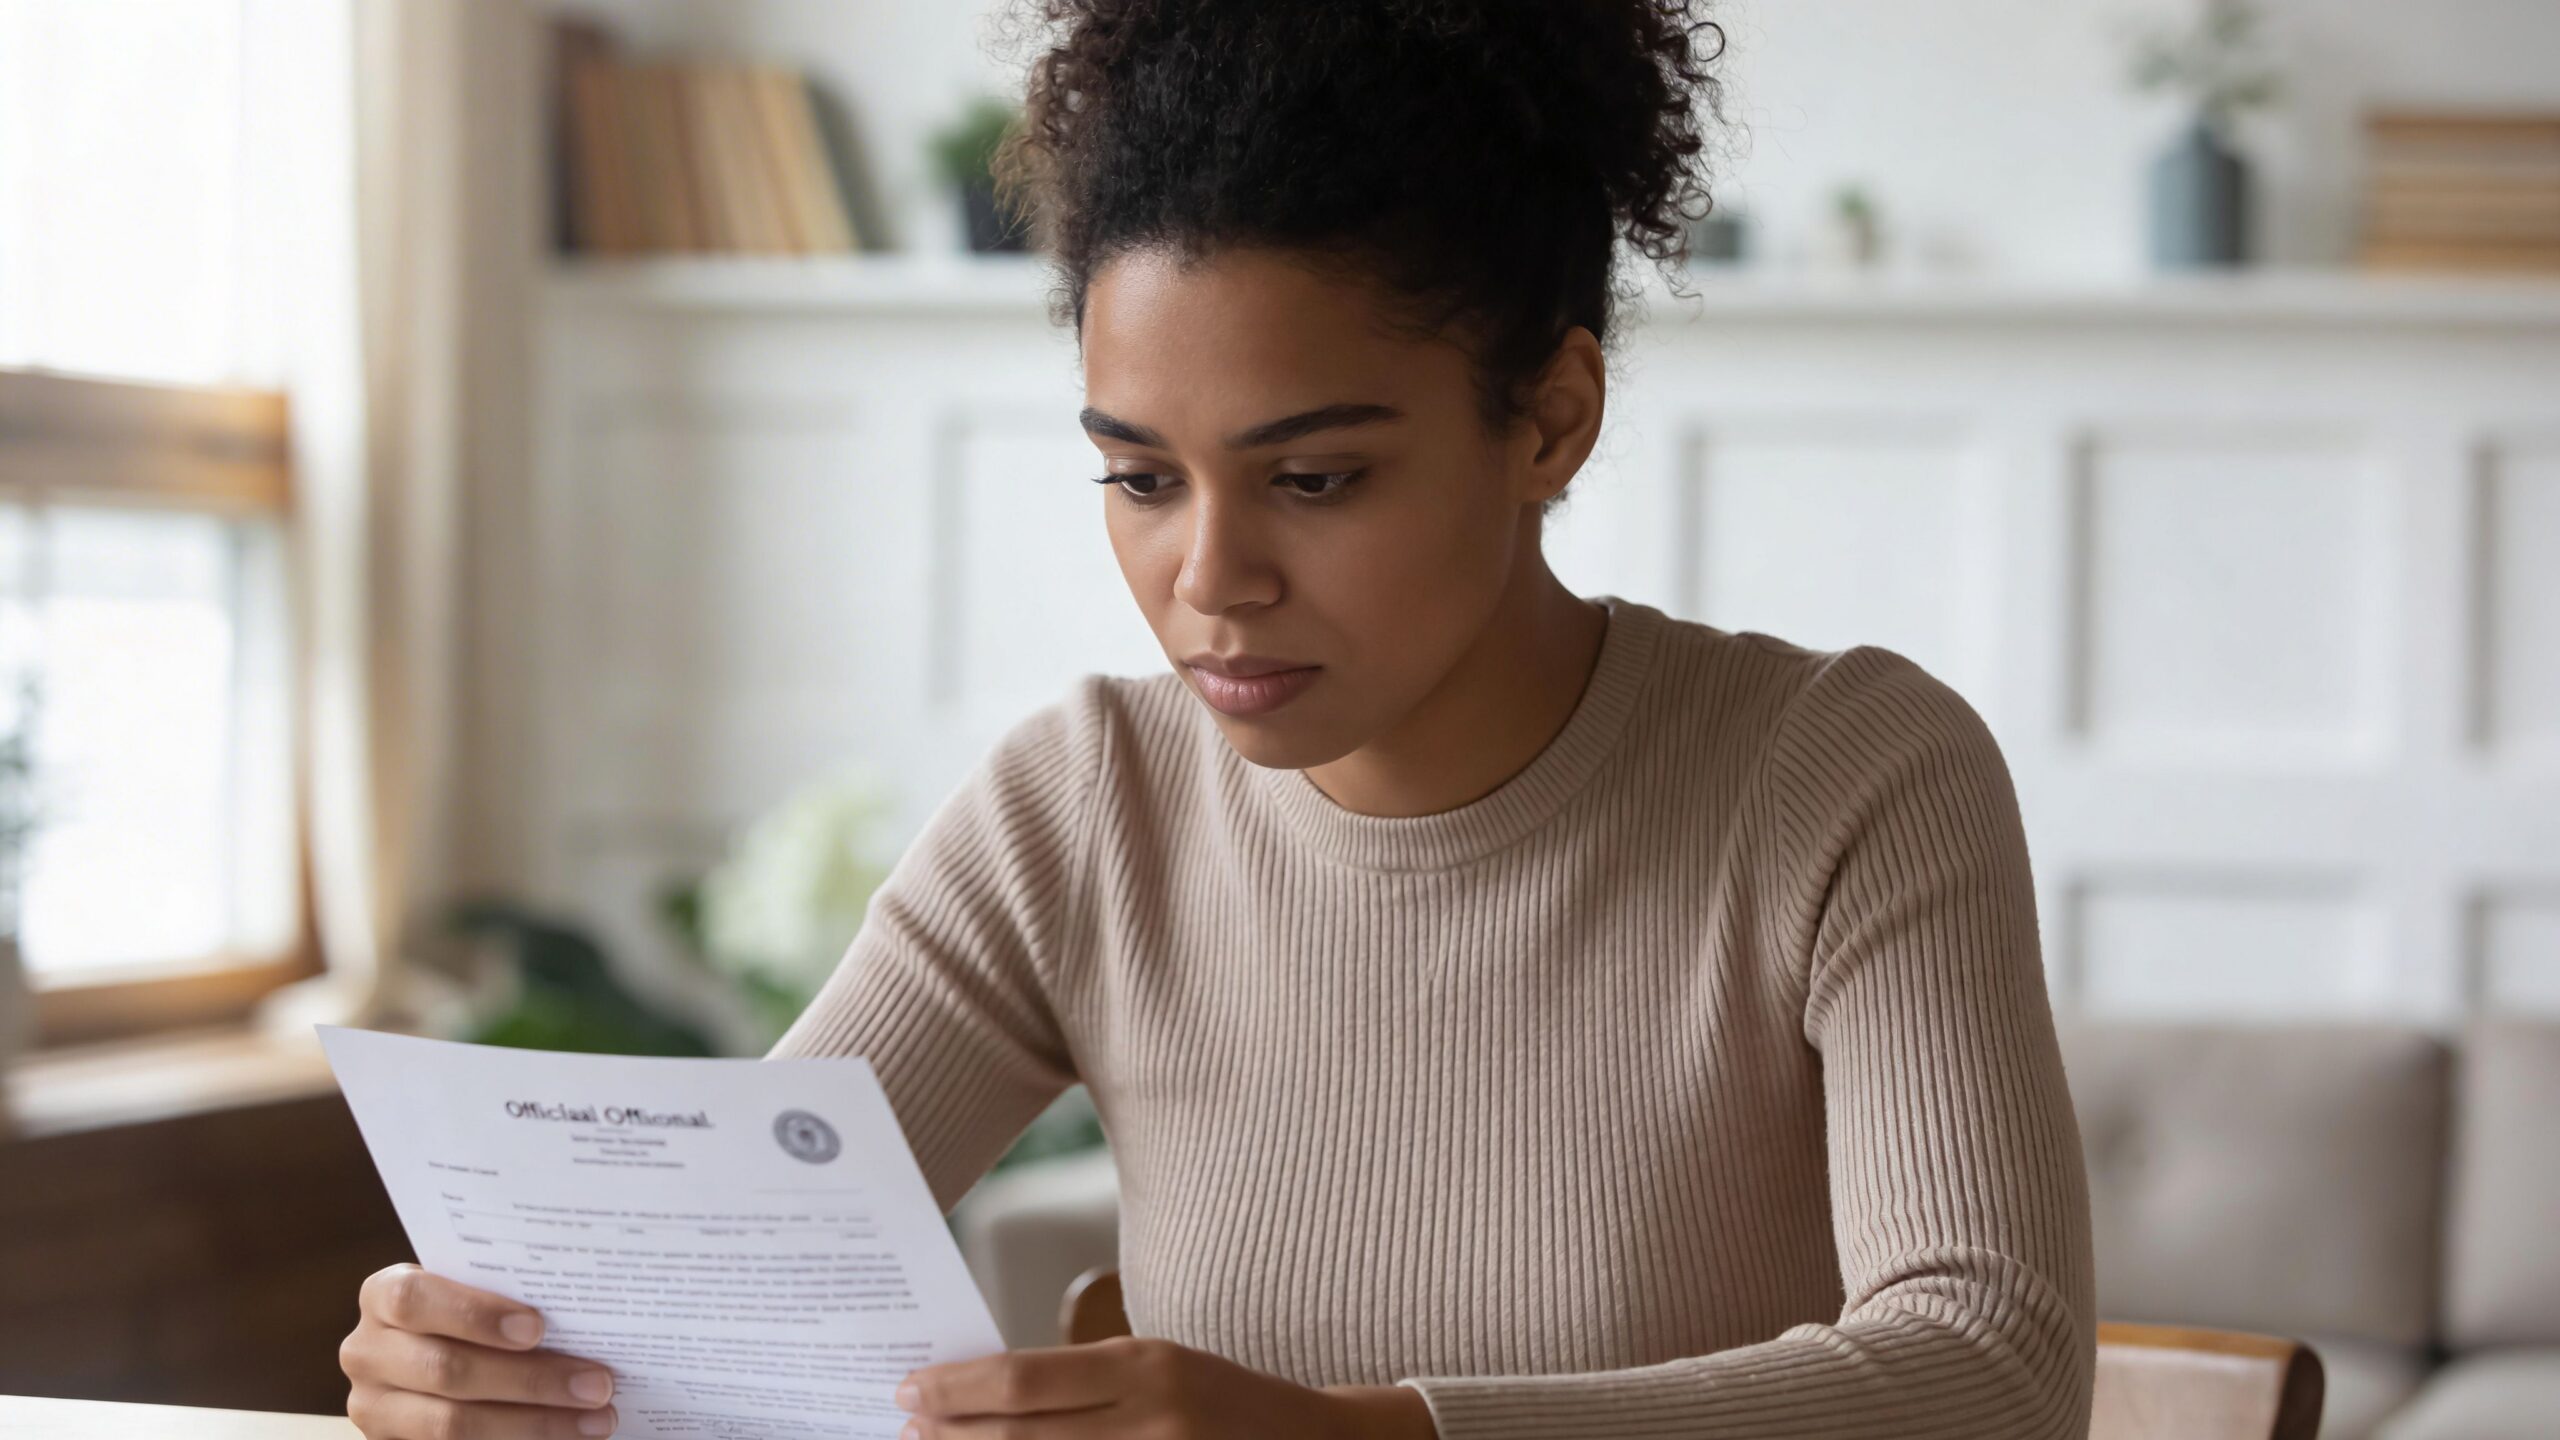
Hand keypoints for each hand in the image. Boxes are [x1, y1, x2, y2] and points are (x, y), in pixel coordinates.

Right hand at [340, 1262, 620, 1437]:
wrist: (432, 1358)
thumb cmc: (469, 1314)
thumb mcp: (476, 1294)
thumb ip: (510, 1298)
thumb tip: (587, 1313)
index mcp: (384, 1296)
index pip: (415, 1300)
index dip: (475, 1314)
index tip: (538, 1328)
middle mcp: (367, 1352)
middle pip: (446, 1370)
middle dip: (531, 1379)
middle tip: (598, 1384)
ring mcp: (374, 1409)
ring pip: (452, 1424)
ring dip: (535, 1423)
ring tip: (597, 1419)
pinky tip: (566, 1437)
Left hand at [892, 1335, 1437, 1437]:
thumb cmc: (1220, 1401)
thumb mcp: (1160, 1365)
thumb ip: (1083, 1381)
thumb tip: (986, 1392)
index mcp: (1146, 1365)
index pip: (1026, 1378)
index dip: (958, 1388)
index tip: (909, 1388)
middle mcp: (1151, 1419)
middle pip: (1022, 1434)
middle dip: (951, 1434)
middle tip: (903, 1428)